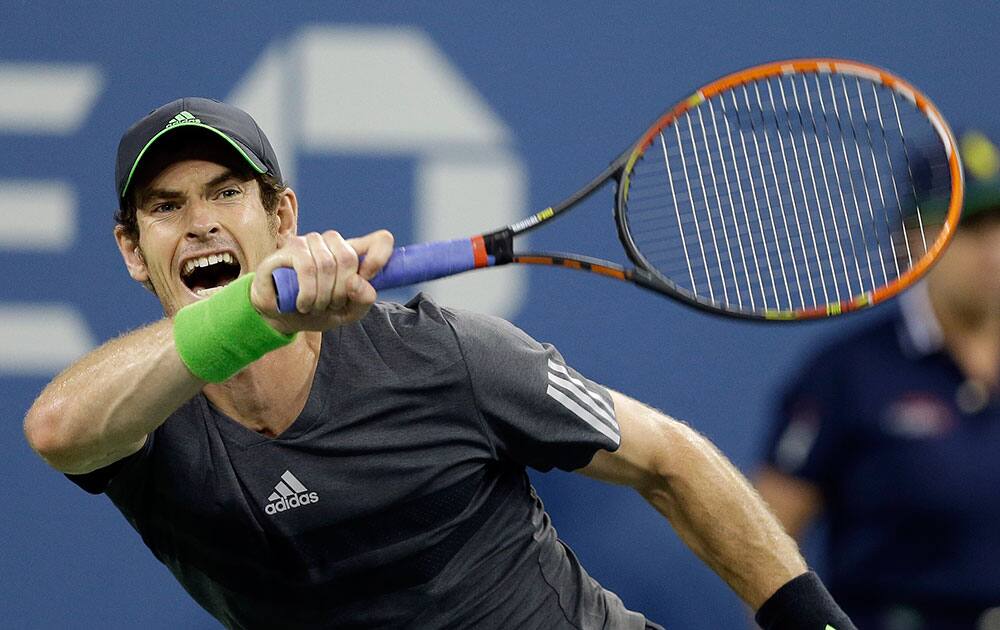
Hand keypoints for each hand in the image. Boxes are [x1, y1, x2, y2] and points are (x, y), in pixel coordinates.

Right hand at [250, 229, 393, 333]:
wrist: (281, 317)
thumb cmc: (317, 311)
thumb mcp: (347, 313)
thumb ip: (362, 300)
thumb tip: (360, 284)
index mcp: (353, 254)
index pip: (380, 240)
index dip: (380, 255)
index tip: (370, 276)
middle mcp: (331, 243)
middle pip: (348, 257)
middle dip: (341, 291)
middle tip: (331, 305)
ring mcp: (309, 243)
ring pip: (326, 264)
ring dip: (322, 296)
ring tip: (314, 307)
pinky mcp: (288, 249)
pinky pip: (306, 267)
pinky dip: (308, 293)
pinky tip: (303, 304)